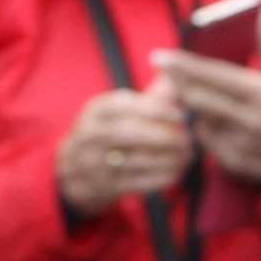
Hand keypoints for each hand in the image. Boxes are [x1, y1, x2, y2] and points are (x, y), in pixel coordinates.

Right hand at [55, 84, 192, 217]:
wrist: (73, 170)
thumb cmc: (109, 132)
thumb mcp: (122, 110)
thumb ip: (152, 95)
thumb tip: (181, 73)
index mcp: (96, 110)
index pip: (127, 105)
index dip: (157, 110)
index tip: (182, 115)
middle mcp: (89, 135)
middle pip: (129, 133)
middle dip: (162, 136)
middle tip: (187, 139)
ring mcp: (90, 163)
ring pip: (133, 160)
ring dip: (165, 159)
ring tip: (187, 156)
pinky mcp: (98, 186)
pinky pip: (132, 183)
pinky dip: (157, 179)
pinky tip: (175, 174)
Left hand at [153, 3, 260, 186]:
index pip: (216, 76)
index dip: (184, 66)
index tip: (159, 56)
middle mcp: (252, 121)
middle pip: (199, 98)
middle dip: (178, 82)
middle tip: (165, 69)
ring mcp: (242, 145)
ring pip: (200, 120)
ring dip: (194, 104)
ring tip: (196, 92)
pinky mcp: (234, 164)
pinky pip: (207, 141)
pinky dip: (206, 126)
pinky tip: (216, 119)